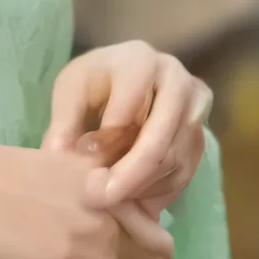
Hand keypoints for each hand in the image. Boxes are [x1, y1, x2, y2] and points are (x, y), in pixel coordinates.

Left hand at [43, 42, 210, 215]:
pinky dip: (157, 189)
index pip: (129, 107)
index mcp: (140, 60)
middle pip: (159, 137)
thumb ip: (64, 122)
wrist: (124, 81)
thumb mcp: (71, 91)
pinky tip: (132, 195)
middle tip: (104, 198)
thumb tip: (58, 156)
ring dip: (142, 185)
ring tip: (111, 197)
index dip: (106, 140)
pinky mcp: (200, 134)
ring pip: (173, 159)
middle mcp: (175, 79)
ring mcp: (194, 107)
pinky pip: (183, 172)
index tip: (84, 164)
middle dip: (130, 174)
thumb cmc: (94, 83)